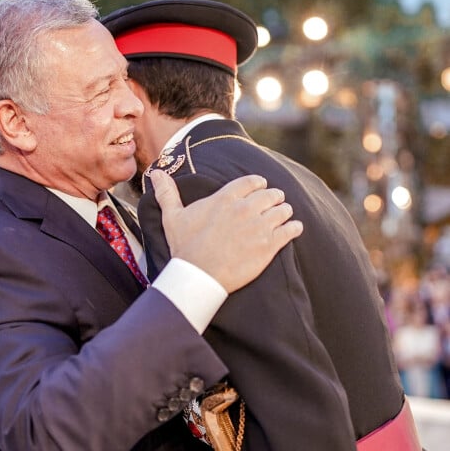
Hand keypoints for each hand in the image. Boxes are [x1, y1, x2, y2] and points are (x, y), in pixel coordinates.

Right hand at [150, 170, 302, 293]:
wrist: (198, 276)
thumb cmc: (185, 247)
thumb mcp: (173, 217)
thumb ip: (167, 193)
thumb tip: (155, 173)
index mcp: (225, 198)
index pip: (251, 182)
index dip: (258, 183)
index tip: (261, 187)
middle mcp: (245, 208)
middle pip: (271, 194)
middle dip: (274, 197)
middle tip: (275, 202)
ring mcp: (259, 227)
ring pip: (283, 210)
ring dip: (284, 211)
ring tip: (284, 215)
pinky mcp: (269, 245)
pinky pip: (291, 229)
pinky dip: (294, 227)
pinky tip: (294, 228)